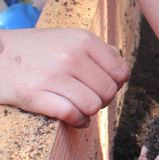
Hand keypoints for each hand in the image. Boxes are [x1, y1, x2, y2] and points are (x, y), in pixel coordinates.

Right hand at [0, 28, 129, 127]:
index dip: (116, 84)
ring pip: (93, 106)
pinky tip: (73, 118)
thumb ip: (96, 51)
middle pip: (109, 91)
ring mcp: (52, 76)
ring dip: (89, 112)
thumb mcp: (68, 38)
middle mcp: (70, 55)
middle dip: (103, 100)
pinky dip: (77, 122)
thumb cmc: (36, 49)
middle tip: (89, 98)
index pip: (121, 71)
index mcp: (82, 39)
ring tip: (80, 107)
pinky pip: (72, 115)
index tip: (103, 86)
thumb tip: (122, 71)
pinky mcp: (35, 95)